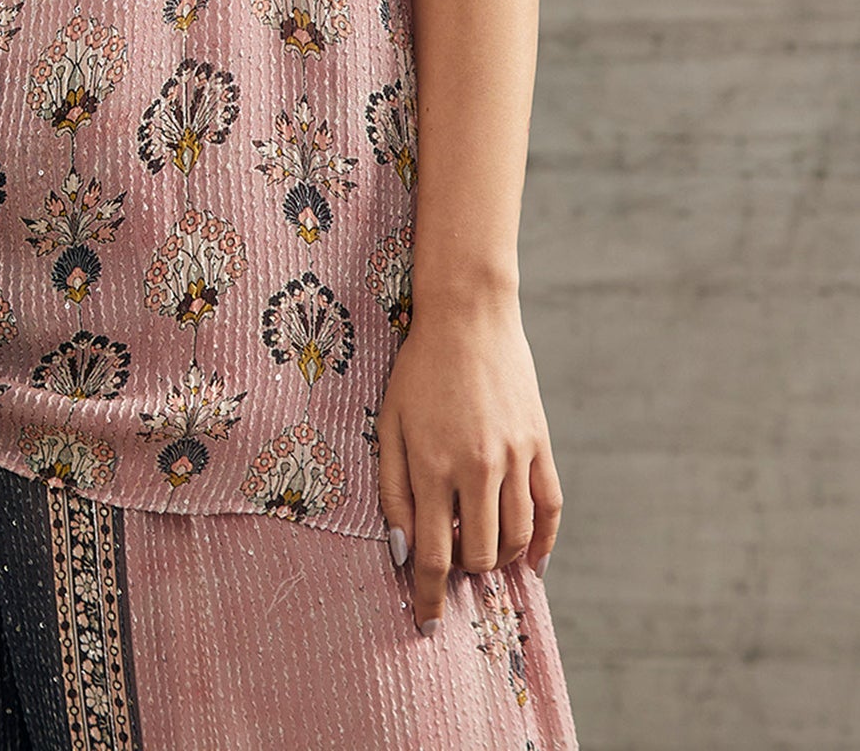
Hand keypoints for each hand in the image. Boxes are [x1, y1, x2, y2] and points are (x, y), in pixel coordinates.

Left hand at [375, 294, 561, 633]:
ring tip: (480, 552)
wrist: (468, 316)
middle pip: (479, 556)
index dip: (428, 597)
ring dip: (499, 558)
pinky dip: (544, 543)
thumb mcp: (389, 425)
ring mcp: (515, 457)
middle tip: (449, 558)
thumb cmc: (418, 371)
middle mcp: (478, 468)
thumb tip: (402, 554)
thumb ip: (394, 492)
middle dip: (462, 570)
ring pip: (517, 539)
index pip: (432, 556)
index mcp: (434, 466)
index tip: (426, 624)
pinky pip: (551, 509)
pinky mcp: (540, 445)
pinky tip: (531, 562)